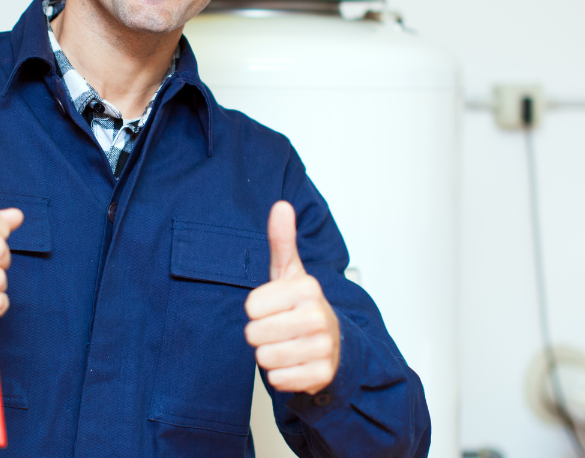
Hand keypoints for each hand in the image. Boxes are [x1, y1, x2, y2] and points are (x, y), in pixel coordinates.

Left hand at [244, 201, 340, 394]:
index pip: (251, 305)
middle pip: (254, 334)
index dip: (256, 309)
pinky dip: (281, 375)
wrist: (333, 344)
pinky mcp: (321, 375)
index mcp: (307, 288)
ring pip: (264, 358)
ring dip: (269, 354)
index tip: (274, 306)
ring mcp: (322, 347)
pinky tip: (295, 362)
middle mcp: (318, 317)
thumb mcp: (289, 272)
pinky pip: (278, 379)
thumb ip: (281, 241)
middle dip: (260, 334)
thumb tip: (280, 206)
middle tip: (279, 328)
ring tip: (286, 344)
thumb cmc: (302, 306)